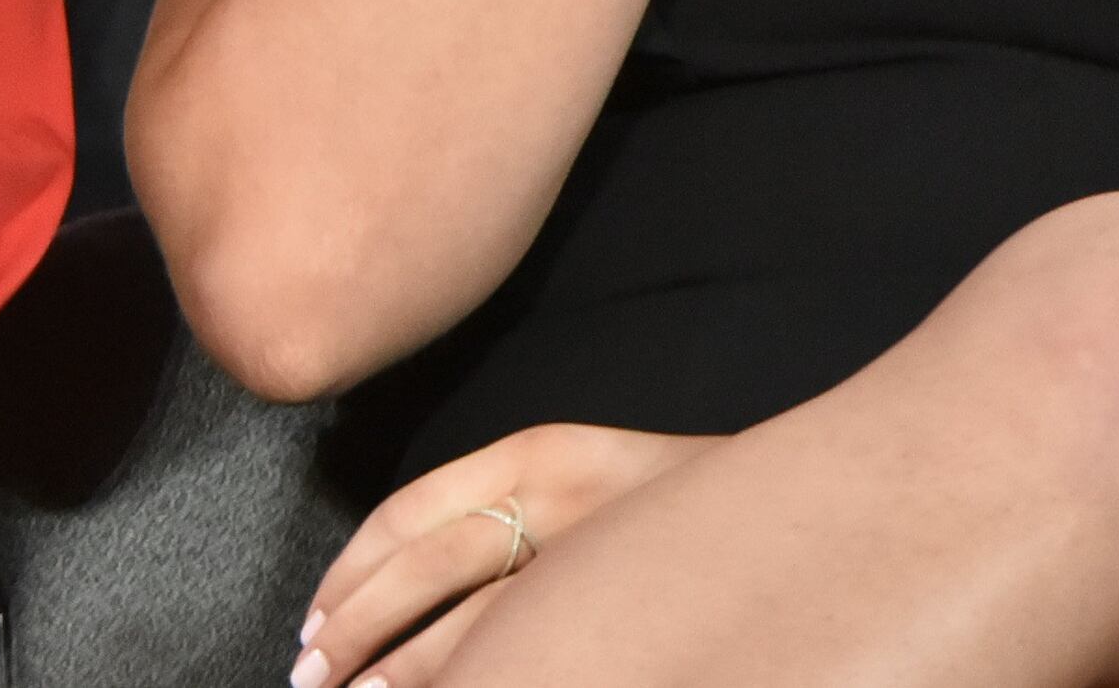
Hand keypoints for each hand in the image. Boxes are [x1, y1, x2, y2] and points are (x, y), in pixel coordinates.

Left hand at [295, 424, 717, 686]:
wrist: (808, 503)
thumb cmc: (679, 506)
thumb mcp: (582, 480)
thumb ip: (506, 513)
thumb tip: (407, 581)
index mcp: (535, 453)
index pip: (410, 513)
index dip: (349, 574)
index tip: (310, 624)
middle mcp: (561, 494)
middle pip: (430, 569)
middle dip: (359, 630)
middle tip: (312, 678)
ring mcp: (602, 554)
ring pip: (480, 626)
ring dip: (409, 674)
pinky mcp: (628, 594)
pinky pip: (539, 650)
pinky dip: (488, 673)